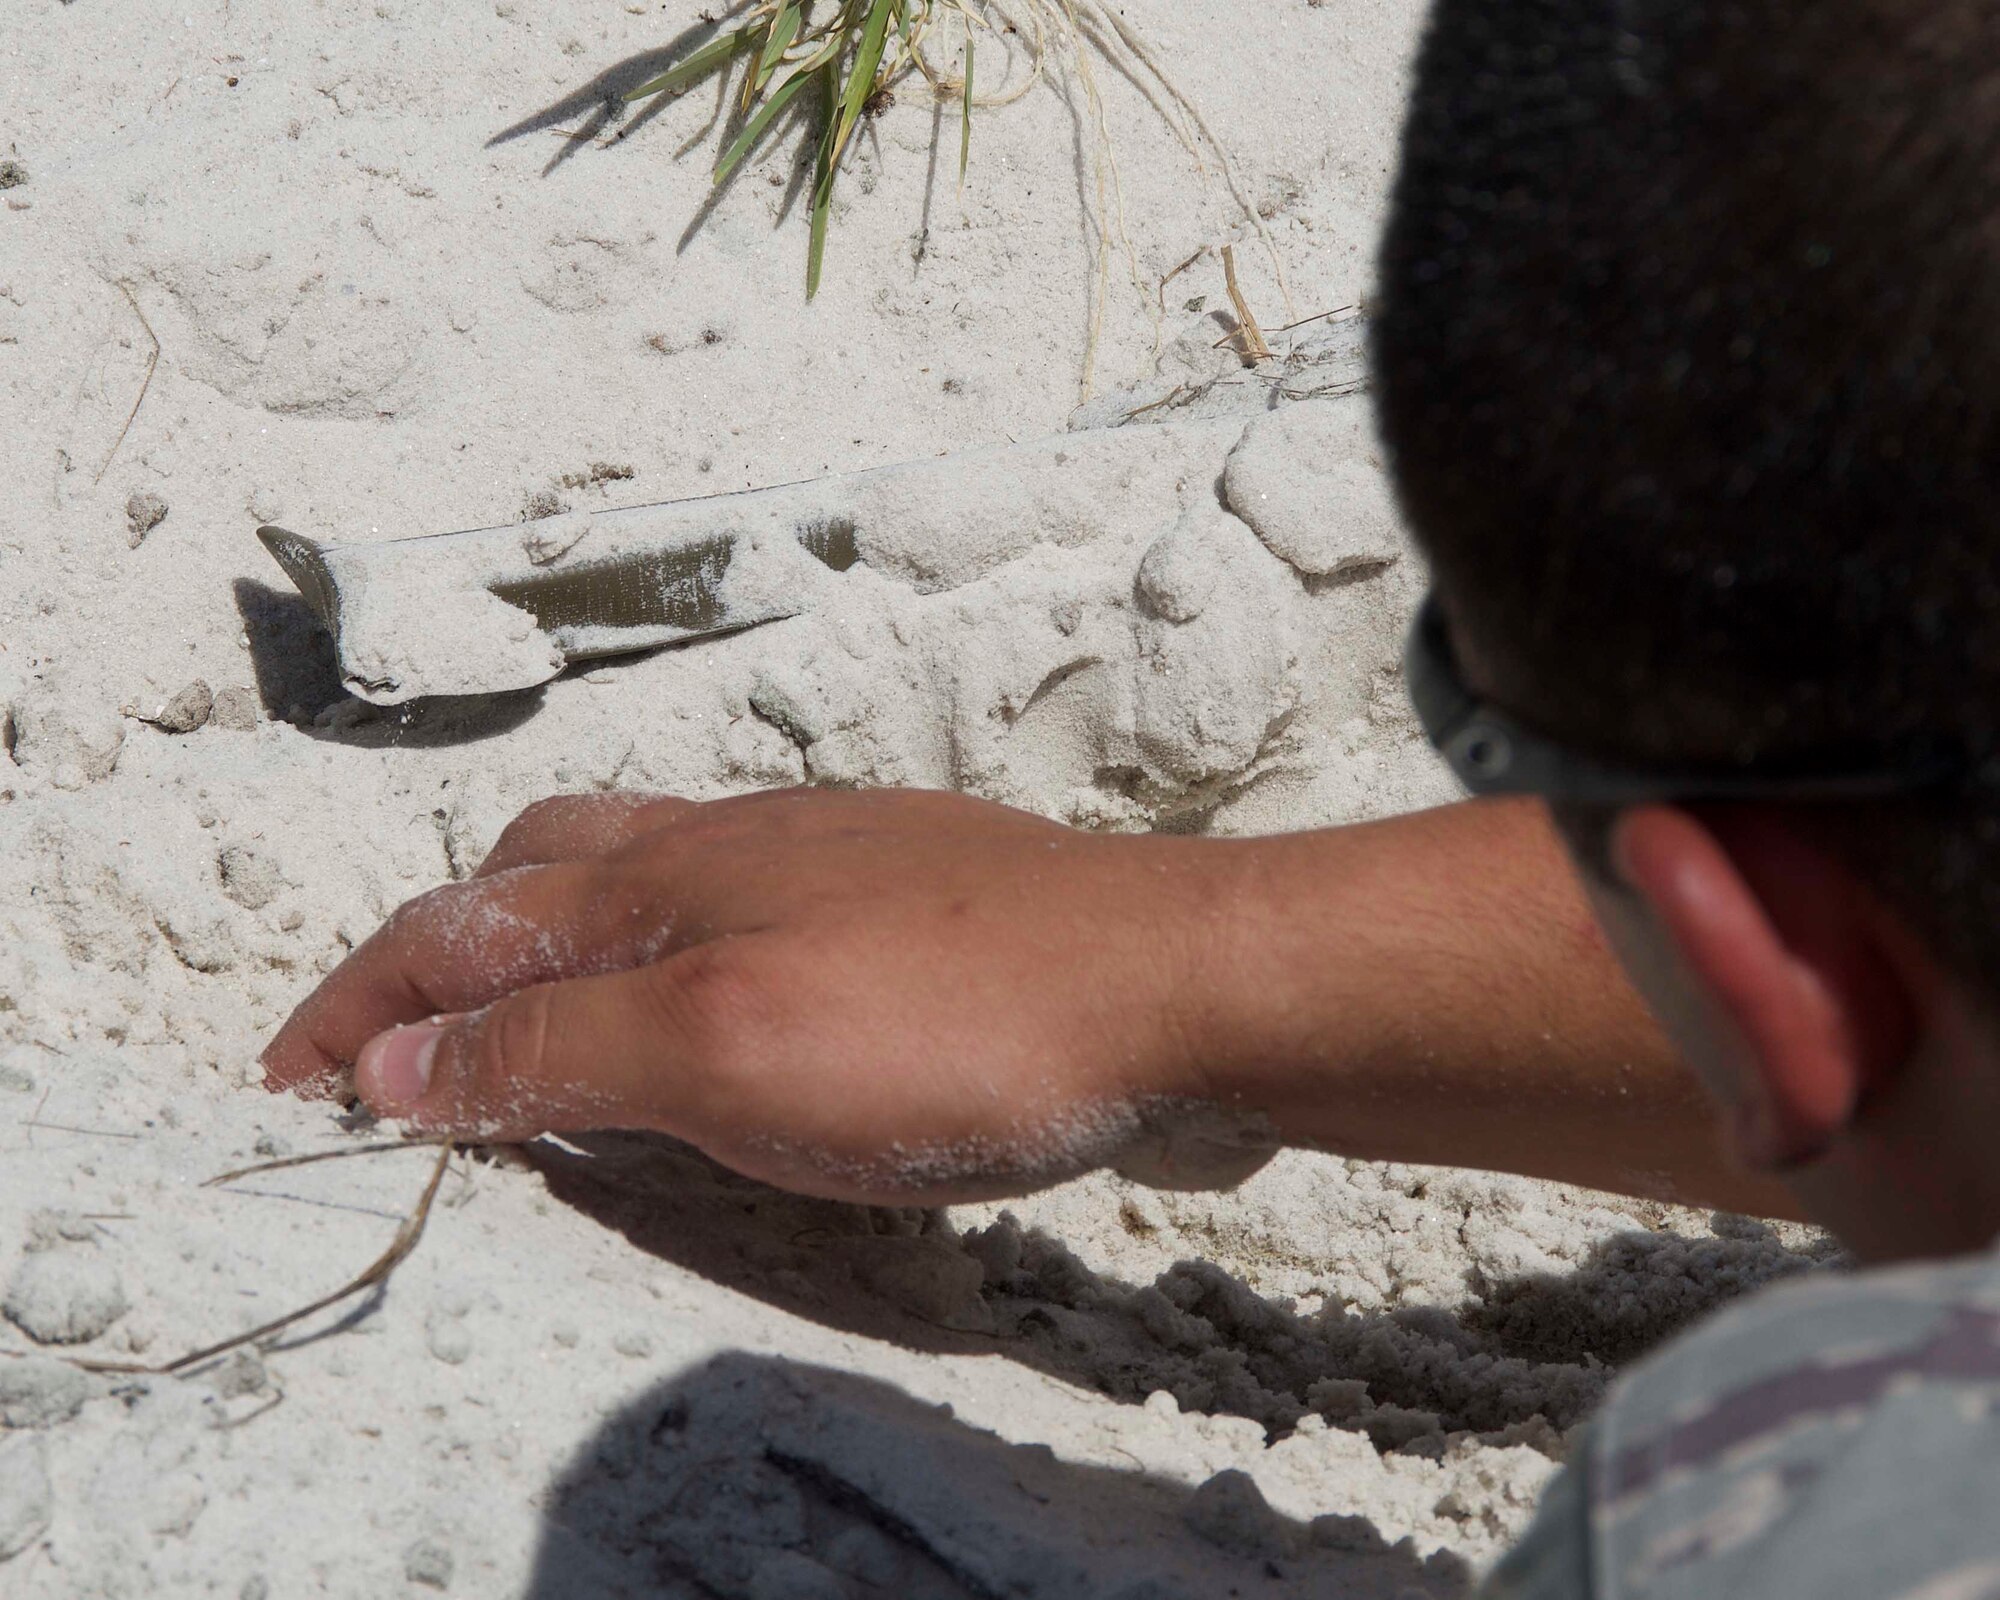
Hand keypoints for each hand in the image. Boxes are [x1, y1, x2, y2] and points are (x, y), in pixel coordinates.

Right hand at [260, 787, 1273, 1203]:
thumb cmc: (956, 1019)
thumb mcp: (722, 1053)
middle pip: (539, 869)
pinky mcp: (906, 900)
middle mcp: (735, 846)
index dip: (363, 1005)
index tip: (293, 1076)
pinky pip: (740, 908)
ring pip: (644, 880)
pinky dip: (670, 956)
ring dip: (556, 938)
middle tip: (398, 1029)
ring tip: (532, 1011)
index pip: (461, 930)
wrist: (1175, 985)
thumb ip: (555, 1049)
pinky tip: (715, 1008)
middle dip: (445, 941)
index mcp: (666, 879)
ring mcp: (827, 863)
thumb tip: (398, 1058)